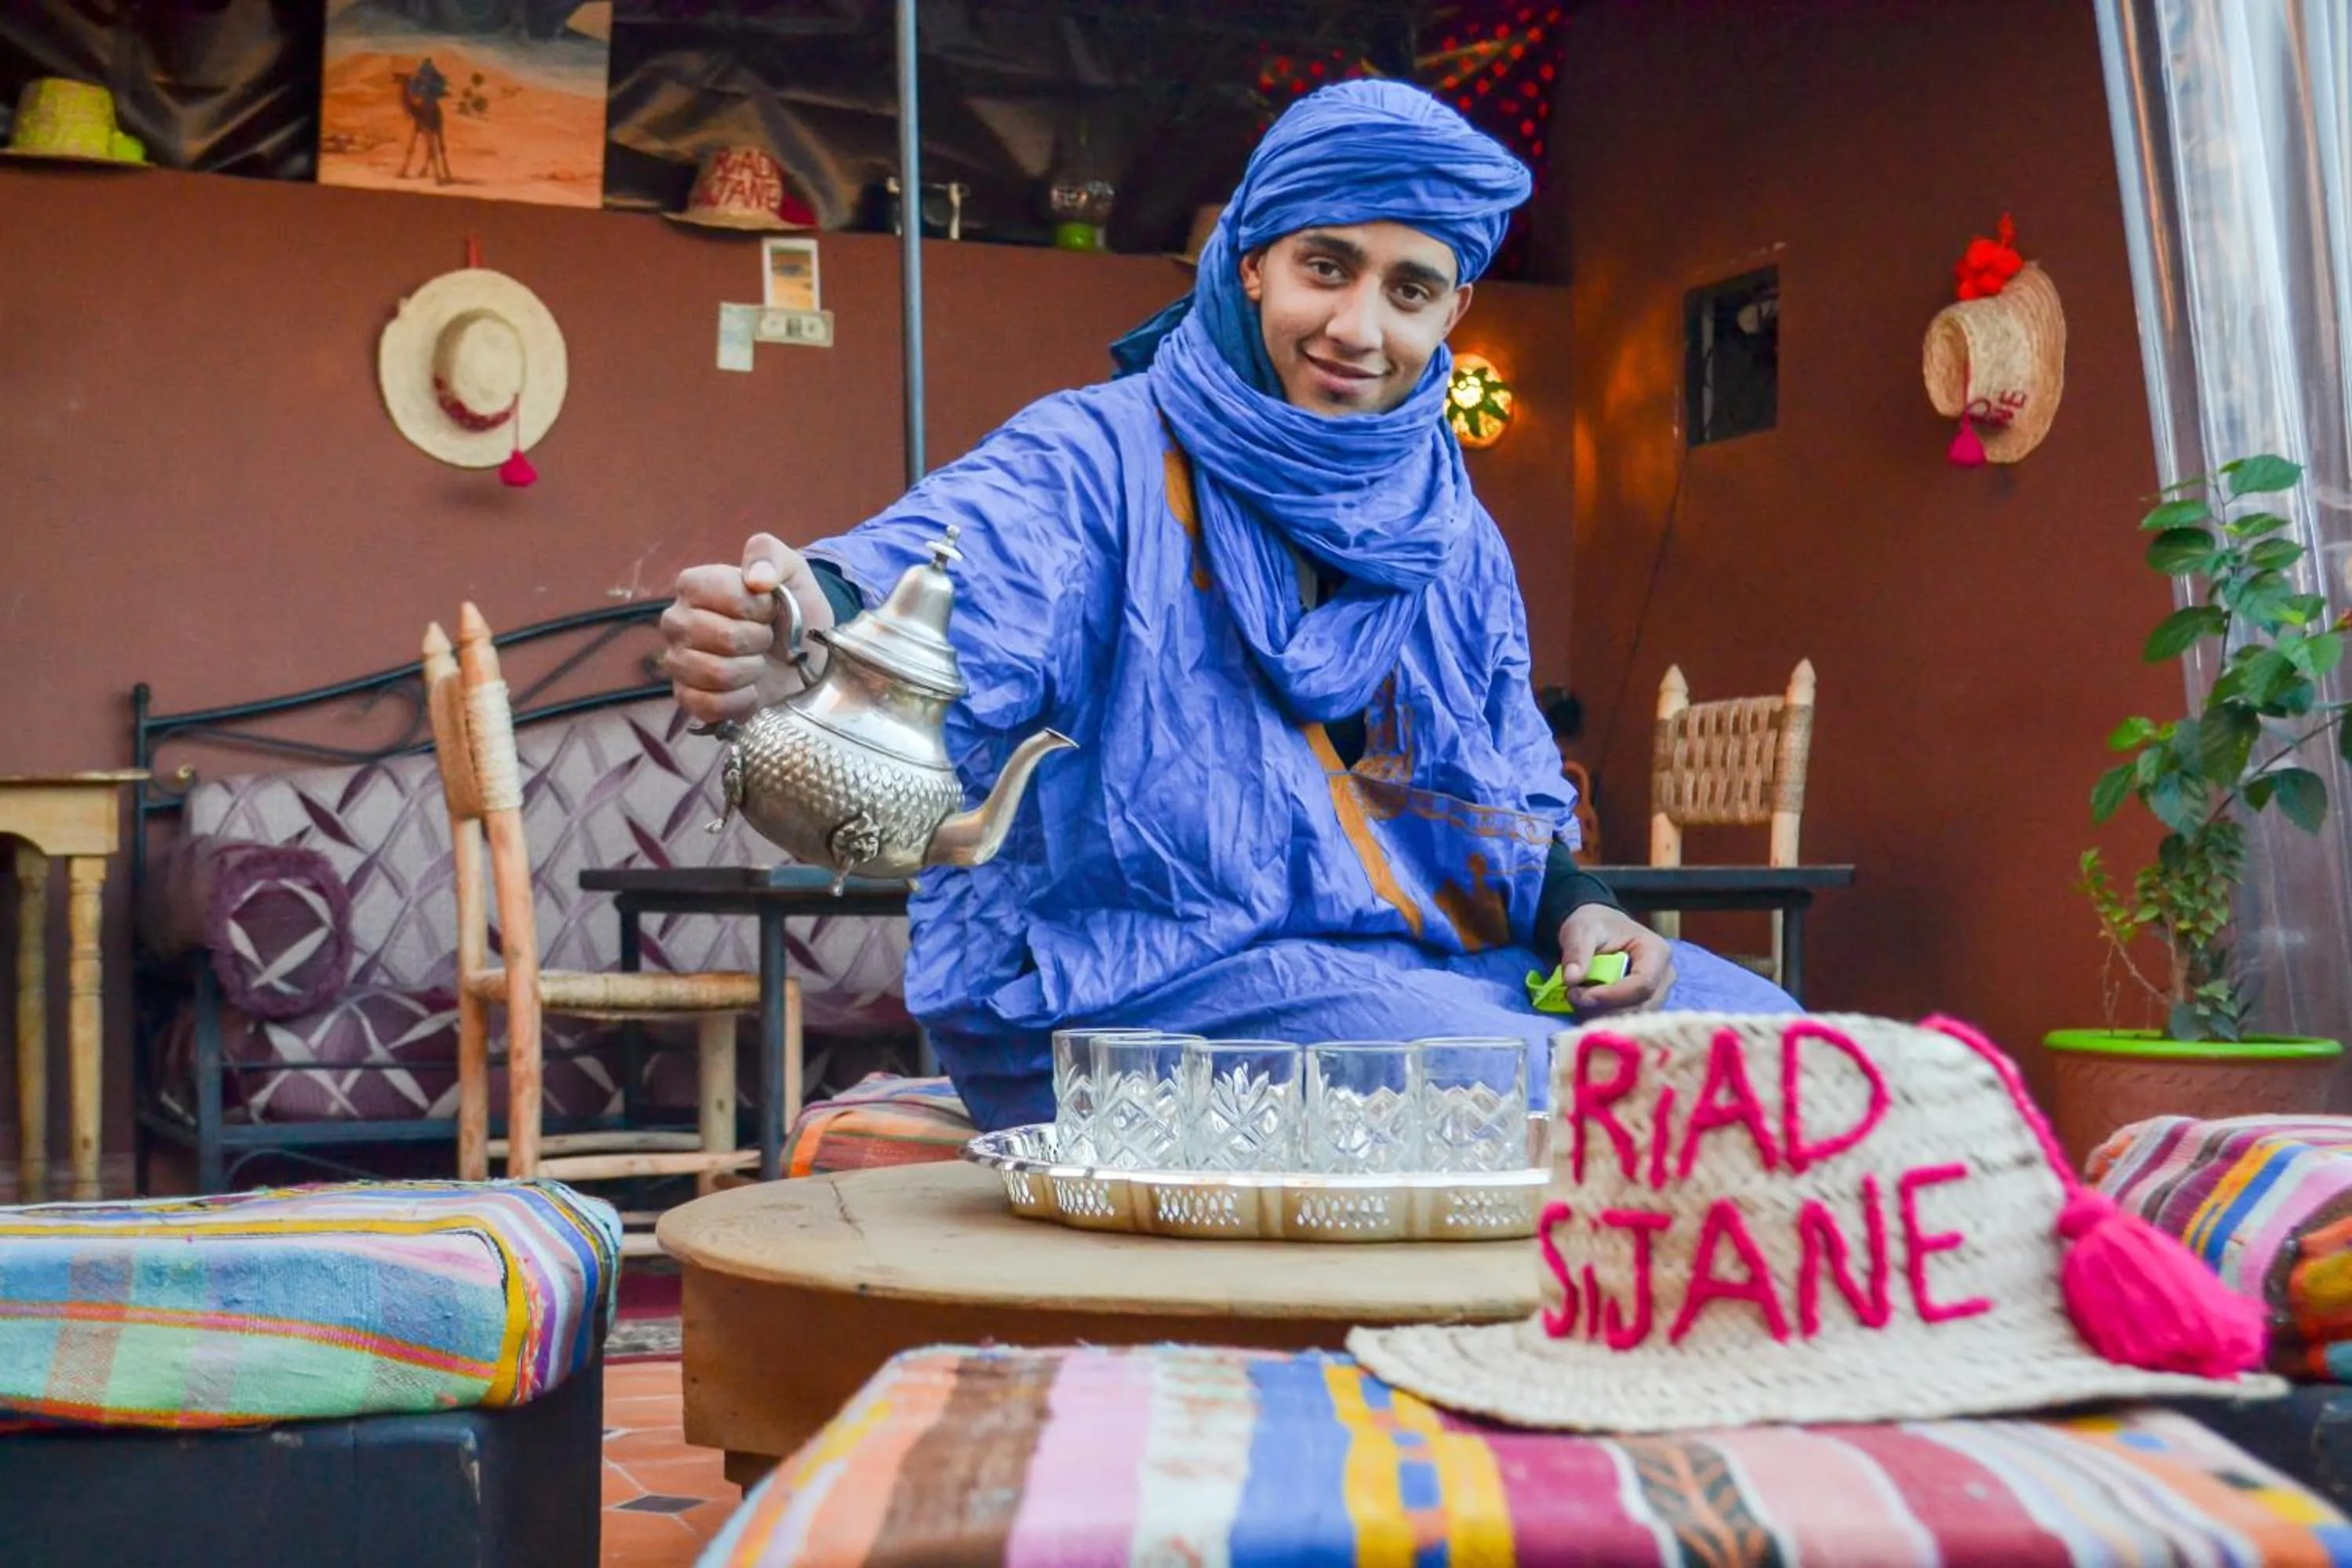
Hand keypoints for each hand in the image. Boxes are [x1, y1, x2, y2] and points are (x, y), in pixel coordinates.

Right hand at [660, 533, 836, 725]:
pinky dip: (740, 701)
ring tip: (758, 663)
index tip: (769, 608)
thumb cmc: (792, 609)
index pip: (718, 593)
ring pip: (714, 673)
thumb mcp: (792, 571)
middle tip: (766, 638)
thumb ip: (771, 556)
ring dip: (750, 671)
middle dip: (758, 641)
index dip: (755, 605)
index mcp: (693, 585)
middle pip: (721, 637)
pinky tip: (750, 690)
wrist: (804, 654)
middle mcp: (677, 622)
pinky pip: (708, 705)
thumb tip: (757, 579)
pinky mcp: (686, 698)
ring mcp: (678, 661)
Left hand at [1558, 904, 1675, 1013]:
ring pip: (1631, 1018)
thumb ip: (1577, 952)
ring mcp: (1657, 994)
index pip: (1642, 985)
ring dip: (1600, 1014)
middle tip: (1572, 996)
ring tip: (1577, 997)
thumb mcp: (1581, 930)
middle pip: (1639, 1006)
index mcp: (1656, 952)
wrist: (1599, 928)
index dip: (1611, 996)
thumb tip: (1571, 979)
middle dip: (1602, 1008)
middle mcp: (1664, 977)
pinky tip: (1585, 1006)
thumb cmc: (1595, 925)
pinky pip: (1625, 1020)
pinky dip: (1602, 1018)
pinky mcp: (1644, 1006)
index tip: (1579, 995)